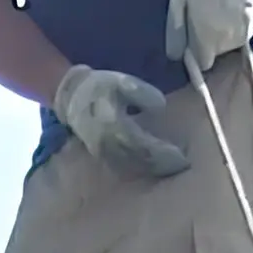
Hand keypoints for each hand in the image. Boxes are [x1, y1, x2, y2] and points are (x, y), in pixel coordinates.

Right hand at [52, 65, 192, 178]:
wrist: (72, 97)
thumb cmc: (100, 87)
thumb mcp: (122, 82)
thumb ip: (142, 94)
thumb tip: (160, 107)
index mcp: (112, 124)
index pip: (142, 144)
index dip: (162, 152)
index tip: (181, 156)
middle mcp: (107, 142)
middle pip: (138, 160)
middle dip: (160, 165)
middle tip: (180, 165)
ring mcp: (102, 152)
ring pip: (131, 166)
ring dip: (151, 169)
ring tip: (169, 168)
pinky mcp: (101, 155)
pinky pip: (123, 166)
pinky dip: (140, 168)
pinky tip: (151, 166)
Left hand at [165, 0, 252, 76]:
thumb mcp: (177, 2)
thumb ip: (175, 32)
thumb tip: (174, 56)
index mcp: (206, 40)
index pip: (202, 63)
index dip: (196, 54)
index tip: (192, 41)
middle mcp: (226, 44)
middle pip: (214, 54)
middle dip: (207, 43)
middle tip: (203, 19)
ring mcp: (242, 36)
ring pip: (226, 46)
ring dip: (220, 36)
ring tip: (216, 13)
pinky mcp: (252, 27)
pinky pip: (237, 36)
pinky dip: (232, 29)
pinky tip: (228, 12)